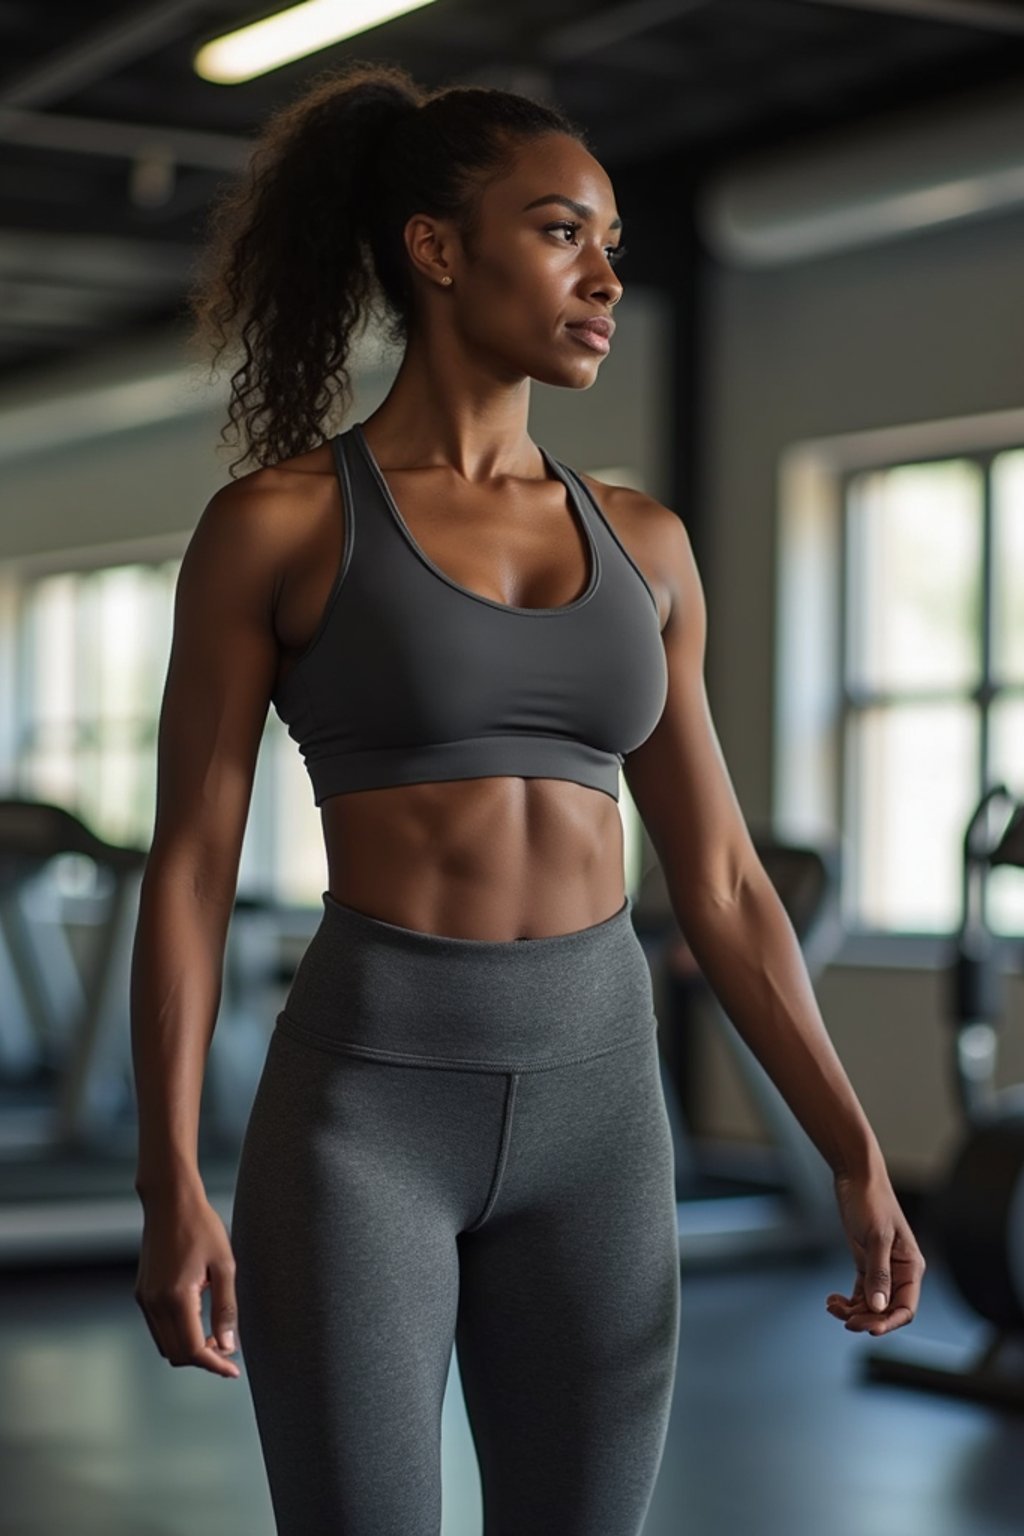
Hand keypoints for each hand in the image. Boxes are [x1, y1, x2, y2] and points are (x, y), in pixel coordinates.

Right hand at [134, 1186, 240, 1377]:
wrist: (170, 1200)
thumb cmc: (202, 1227)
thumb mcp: (225, 1265)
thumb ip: (226, 1307)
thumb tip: (229, 1346)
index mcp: (176, 1298)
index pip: (193, 1350)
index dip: (215, 1365)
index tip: (233, 1371)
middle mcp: (153, 1303)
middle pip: (176, 1353)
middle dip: (203, 1358)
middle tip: (229, 1349)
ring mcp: (144, 1298)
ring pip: (165, 1343)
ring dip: (189, 1347)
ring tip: (216, 1333)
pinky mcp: (141, 1292)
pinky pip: (158, 1327)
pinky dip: (178, 1332)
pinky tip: (199, 1317)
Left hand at [825, 1168, 925, 1335]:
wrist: (856, 1177)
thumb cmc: (871, 1201)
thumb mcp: (875, 1238)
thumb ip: (878, 1273)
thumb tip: (880, 1307)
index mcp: (911, 1267)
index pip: (906, 1307)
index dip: (889, 1322)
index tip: (869, 1329)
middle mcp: (899, 1272)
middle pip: (887, 1310)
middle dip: (867, 1318)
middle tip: (845, 1320)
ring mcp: (882, 1269)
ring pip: (871, 1304)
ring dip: (853, 1311)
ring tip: (832, 1306)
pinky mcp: (866, 1263)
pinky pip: (860, 1292)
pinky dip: (848, 1301)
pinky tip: (832, 1300)